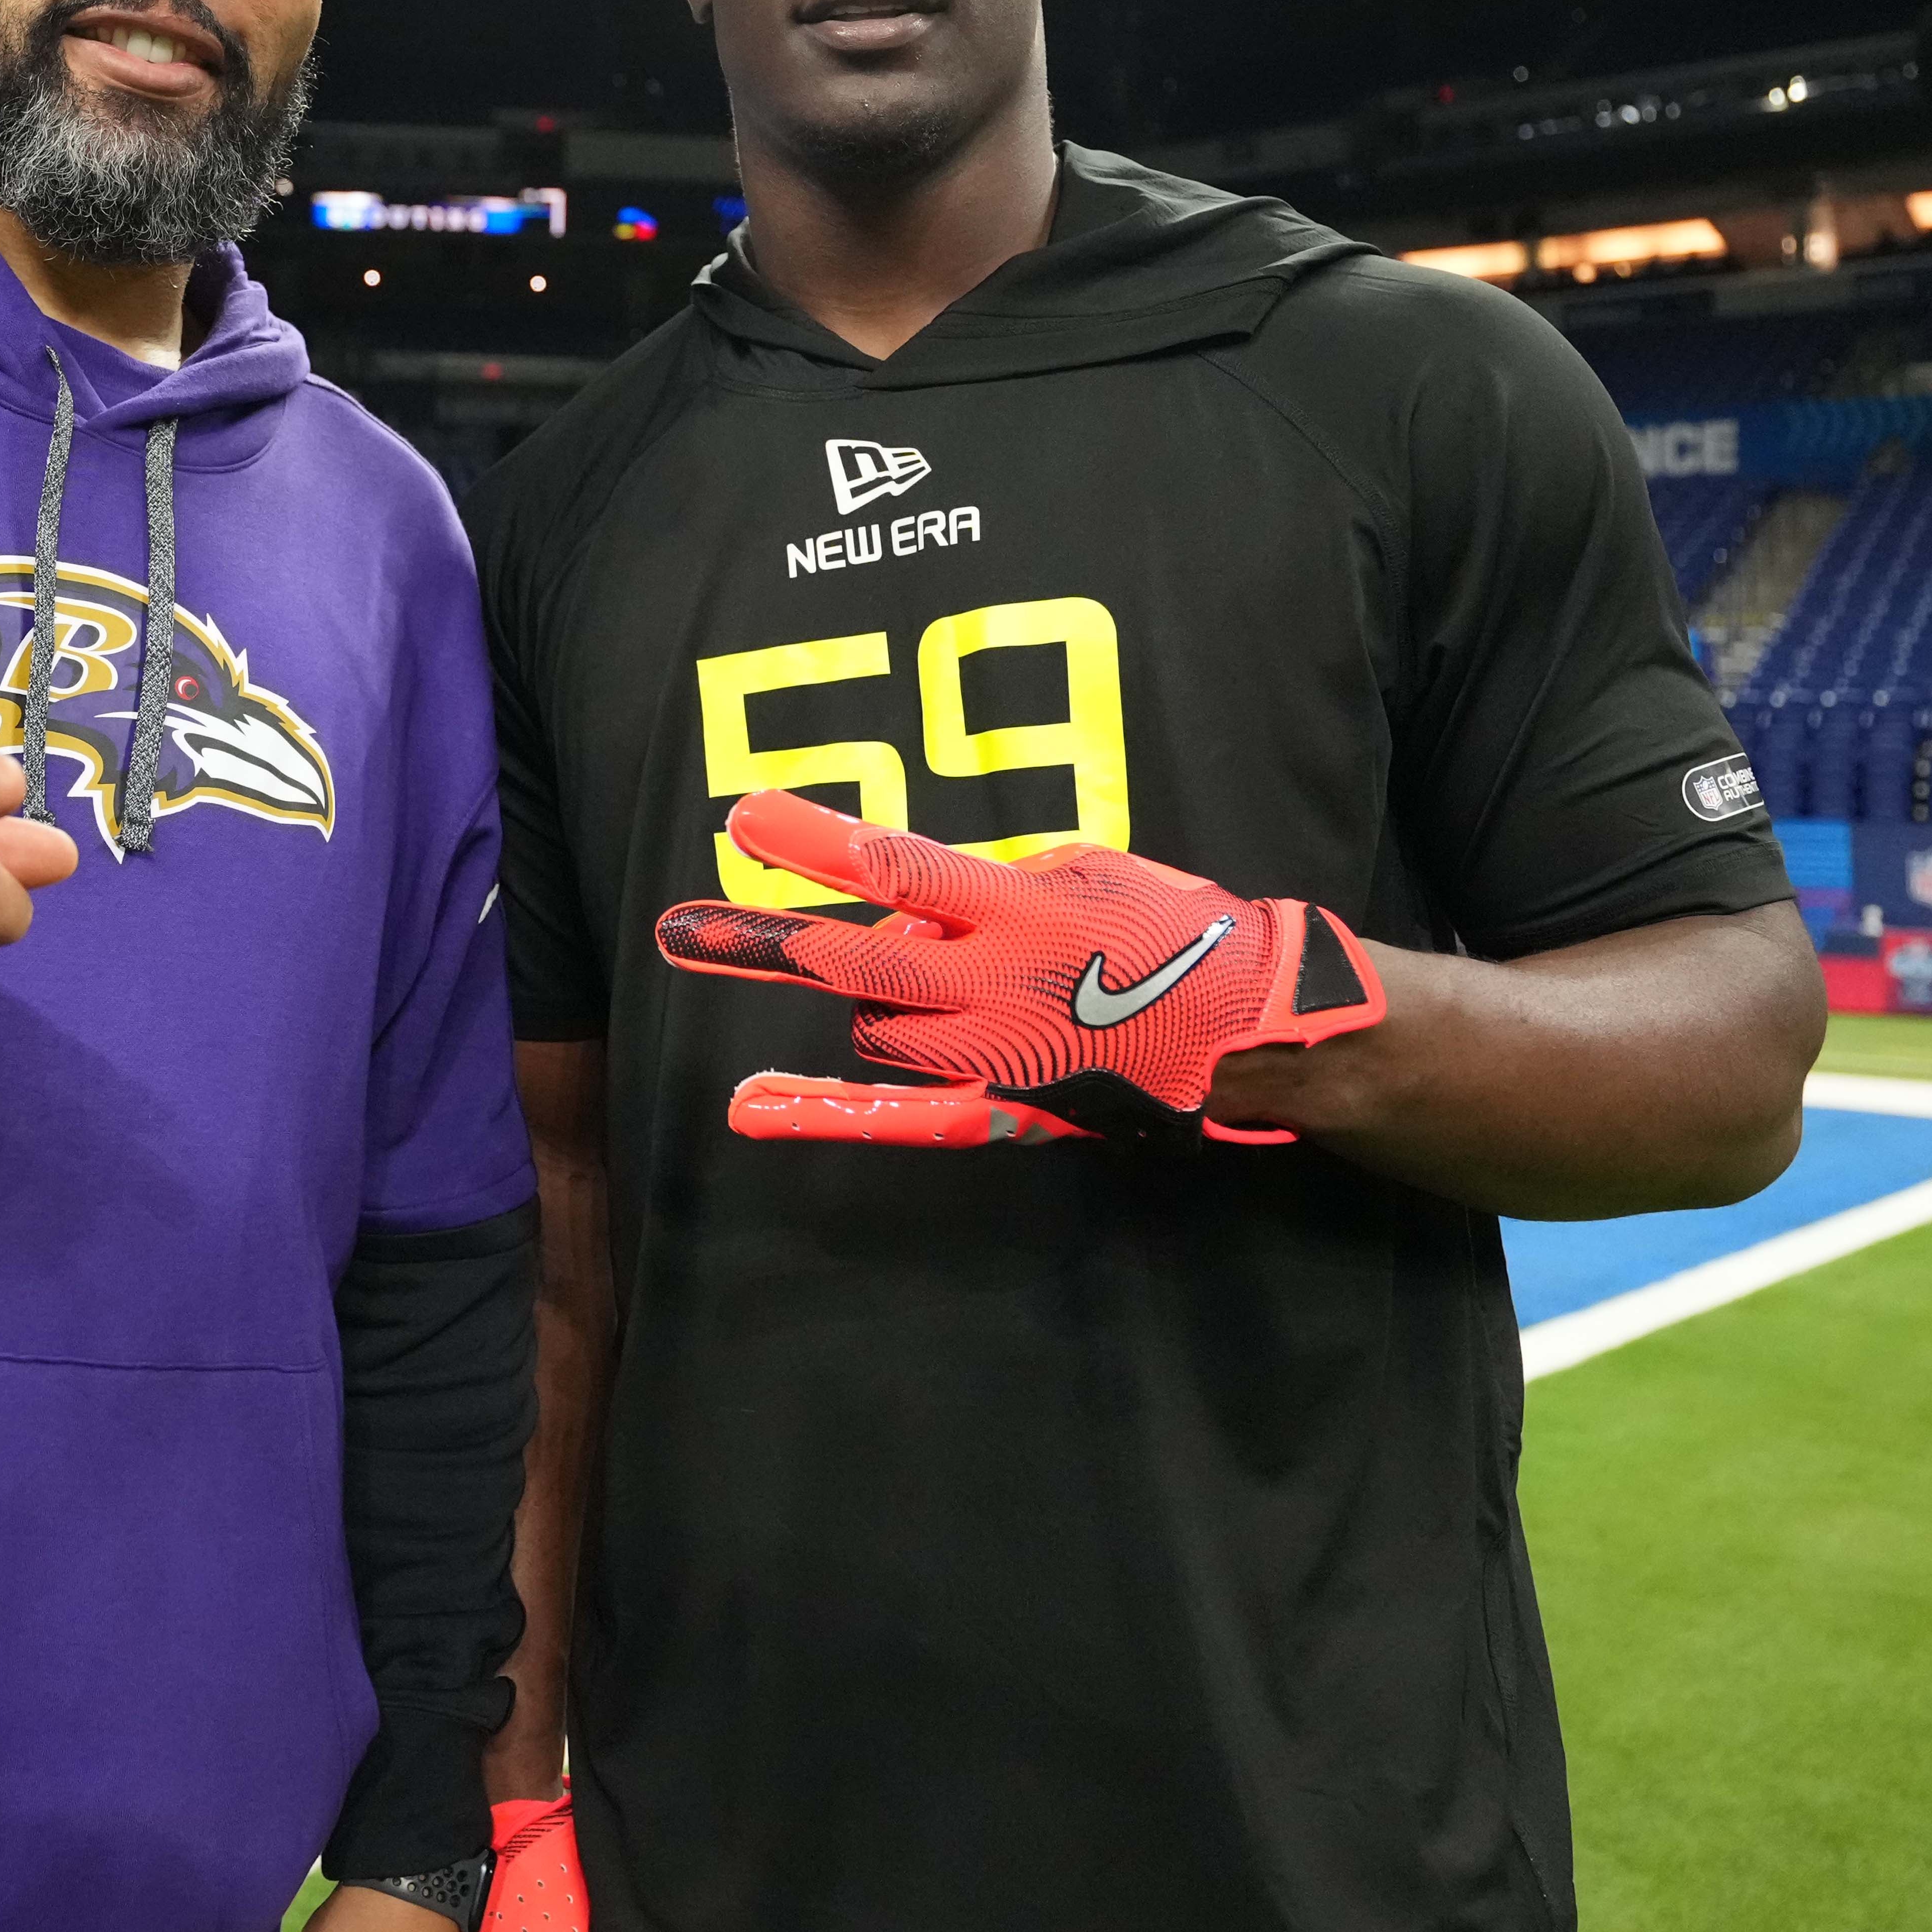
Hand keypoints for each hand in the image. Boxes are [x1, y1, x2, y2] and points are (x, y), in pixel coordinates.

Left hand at [651, 790, 1384, 1146]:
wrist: (1248, 1030)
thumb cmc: (1171, 934)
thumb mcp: (1087, 872)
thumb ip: (995, 884)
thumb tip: (921, 899)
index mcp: (1016, 911)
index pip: (897, 865)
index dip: (816, 841)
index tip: (745, 816)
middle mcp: (988, 986)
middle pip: (856, 959)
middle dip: (770, 943)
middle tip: (683, 929)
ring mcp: (989, 1053)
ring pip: (879, 1025)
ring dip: (879, 1000)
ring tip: (940, 982)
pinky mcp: (1001, 1103)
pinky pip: (896, 1115)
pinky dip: (821, 1109)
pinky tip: (752, 1102)